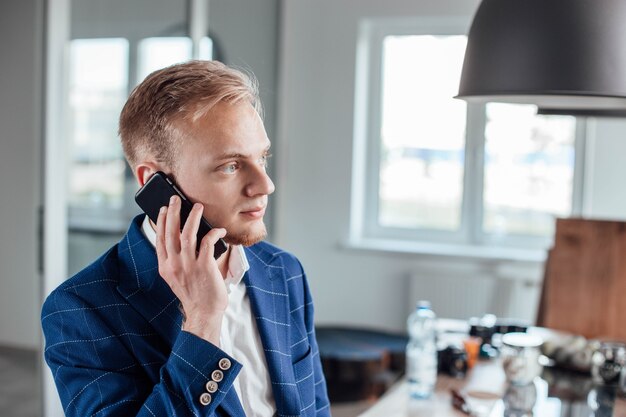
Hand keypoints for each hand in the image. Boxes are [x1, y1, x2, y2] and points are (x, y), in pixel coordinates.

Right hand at [155, 195, 227, 344]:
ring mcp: (188, 265)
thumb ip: (177, 260)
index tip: (163, 210)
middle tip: (176, 199)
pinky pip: (208, 242)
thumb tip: (185, 239)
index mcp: (165, 267)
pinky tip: (219, 229)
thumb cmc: (194, 295)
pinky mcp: (204, 266)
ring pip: (187, 233)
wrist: (203, 313)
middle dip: (173, 212)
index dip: (161, 222)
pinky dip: (213, 232)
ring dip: (193, 217)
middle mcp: (174, 264)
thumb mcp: (178, 278)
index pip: (160, 239)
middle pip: (171, 232)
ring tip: (198, 207)